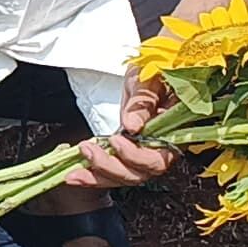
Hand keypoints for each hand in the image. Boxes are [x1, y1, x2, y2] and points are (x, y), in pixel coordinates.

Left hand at [62, 75, 182, 189]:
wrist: (148, 70)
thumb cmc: (154, 70)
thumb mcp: (148, 79)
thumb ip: (142, 102)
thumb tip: (132, 125)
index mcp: (174, 132)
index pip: (159, 159)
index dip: (136, 156)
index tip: (116, 140)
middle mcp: (161, 149)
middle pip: (139, 174)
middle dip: (110, 167)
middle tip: (88, 149)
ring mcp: (143, 153)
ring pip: (123, 176)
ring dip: (97, 176)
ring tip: (73, 172)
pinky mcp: (125, 153)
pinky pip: (111, 171)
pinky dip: (92, 175)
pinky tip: (74, 175)